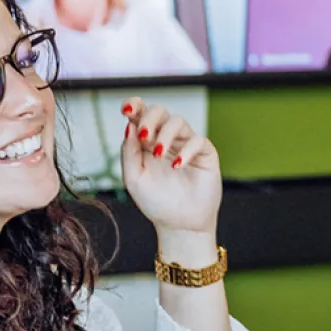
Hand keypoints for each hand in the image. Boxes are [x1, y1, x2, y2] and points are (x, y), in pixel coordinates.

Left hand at [118, 97, 219, 237]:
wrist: (179, 224)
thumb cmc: (156, 202)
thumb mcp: (133, 179)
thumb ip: (128, 153)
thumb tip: (129, 126)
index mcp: (146, 142)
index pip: (140, 115)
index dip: (134, 106)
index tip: (126, 109)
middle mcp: (166, 139)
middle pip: (160, 111)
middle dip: (150, 118)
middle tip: (144, 135)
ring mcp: (186, 144)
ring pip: (178, 121)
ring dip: (166, 134)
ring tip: (159, 154)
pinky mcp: (204, 154)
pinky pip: (198, 141)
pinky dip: (186, 150)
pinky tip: (177, 165)